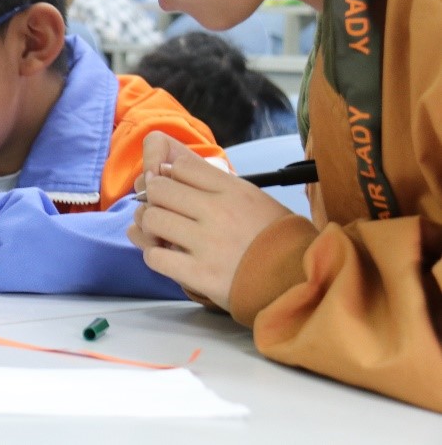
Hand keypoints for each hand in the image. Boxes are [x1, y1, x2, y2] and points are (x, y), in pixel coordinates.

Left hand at [126, 131, 293, 309]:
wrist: (299, 282)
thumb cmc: (275, 238)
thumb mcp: (254, 198)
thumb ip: (216, 184)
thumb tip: (171, 170)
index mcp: (233, 190)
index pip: (182, 166)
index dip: (170, 175)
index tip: (172, 188)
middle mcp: (218, 212)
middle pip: (159, 189)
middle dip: (155, 198)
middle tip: (163, 210)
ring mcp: (207, 244)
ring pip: (152, 219)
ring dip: (150, 226)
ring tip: (161, 233)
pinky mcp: (200, 274)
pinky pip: (155, 256)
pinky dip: (154, 254)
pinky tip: (167, 255)